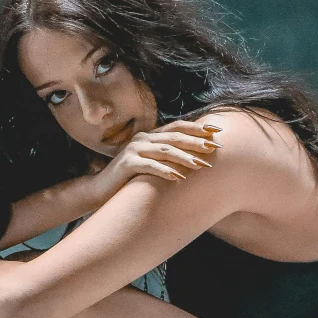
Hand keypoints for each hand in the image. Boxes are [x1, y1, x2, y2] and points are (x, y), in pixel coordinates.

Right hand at [91, 118, 219, 202]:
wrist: (100, 190)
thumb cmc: (129, 179)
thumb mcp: (150, 164)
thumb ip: (167, 157)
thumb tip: (196, 157)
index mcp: (150, 136)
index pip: (177, 127)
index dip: (197, 128)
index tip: (217, 132)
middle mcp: (142, 139)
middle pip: (174, 137)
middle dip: (196, 142)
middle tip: (214, 148)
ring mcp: (133, 150)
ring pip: (165, 150)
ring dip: (185, 157)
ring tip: (201, 165)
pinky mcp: (127, 164)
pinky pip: (150, 166)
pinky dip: (165, 171)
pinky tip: (178, 177)